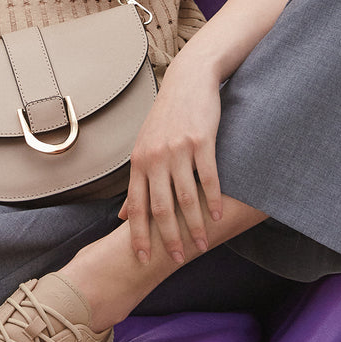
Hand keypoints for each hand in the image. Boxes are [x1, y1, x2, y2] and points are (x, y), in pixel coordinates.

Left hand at [119, 56, 222, 265]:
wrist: (188, 82)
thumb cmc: (166, 118)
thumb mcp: (144, 148)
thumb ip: (136, 183)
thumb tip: (122, 215)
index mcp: (139, 161)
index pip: (136, 205)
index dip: (138, 234)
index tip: (142, 258)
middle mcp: (155, 157)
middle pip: (160, 207)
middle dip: (168, 237)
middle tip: (177, 259)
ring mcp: (178, 149)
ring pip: (186, 197)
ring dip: (194, 225)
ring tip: (201, 244)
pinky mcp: (201, 141)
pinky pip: (208, 178)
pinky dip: (213, 200)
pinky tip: (218, 216)